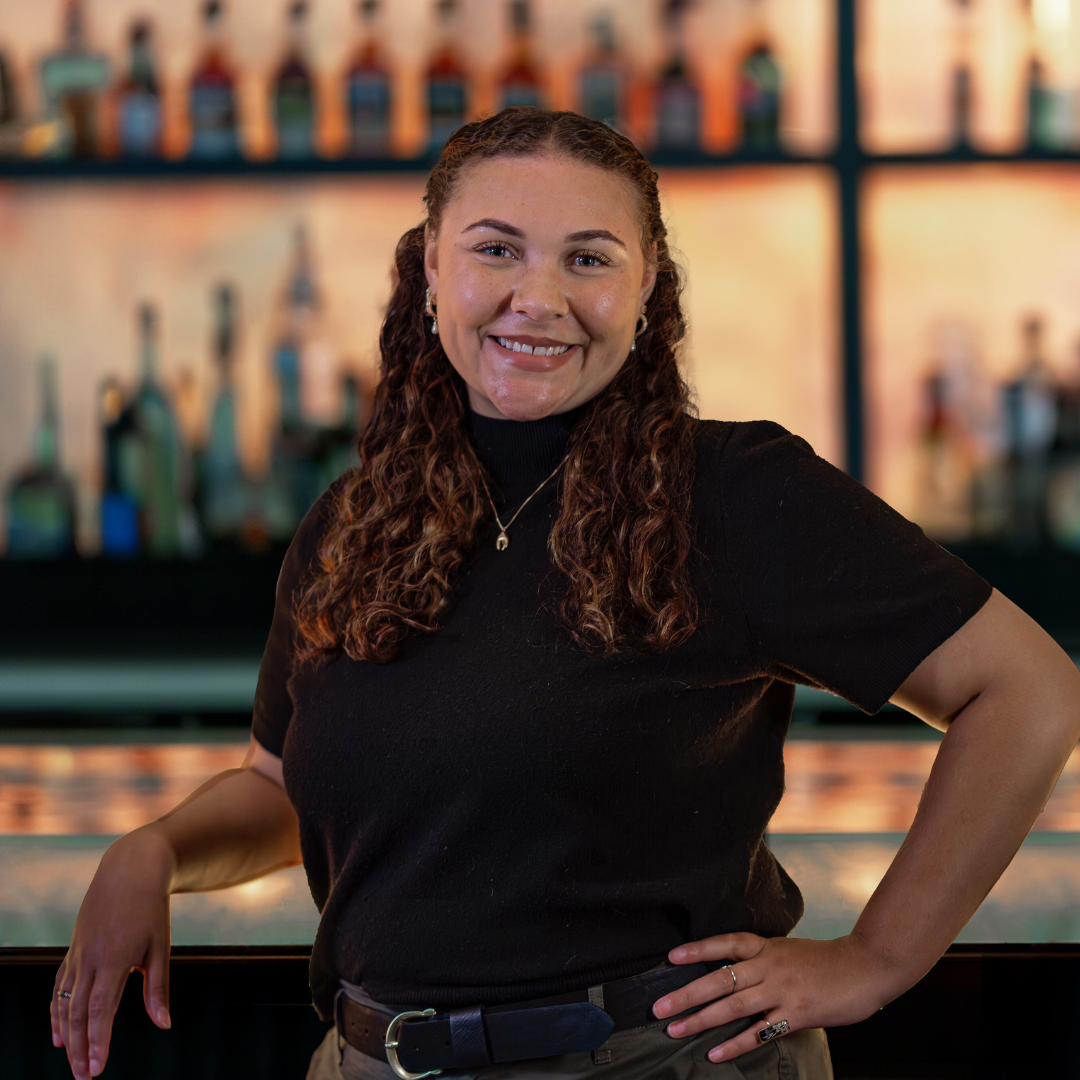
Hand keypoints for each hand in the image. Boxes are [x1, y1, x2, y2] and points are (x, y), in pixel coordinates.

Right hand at [50, 826, 174, 1077]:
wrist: (131, 869)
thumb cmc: (151, 908)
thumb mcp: (160, 946)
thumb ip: (157, 988)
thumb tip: (164, 1024)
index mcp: (115, 958)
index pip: (102, 1010)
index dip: (98, 1041)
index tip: (97, 1070)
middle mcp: (91, 958)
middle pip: (80, 1012)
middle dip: (81, 1047)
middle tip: (84, 1077)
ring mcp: (79, 953)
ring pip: (66, 1002)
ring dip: (67, 1034)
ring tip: (72, 1062)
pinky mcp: (74, 949)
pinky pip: (60, 986)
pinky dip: (57, 1011)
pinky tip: (59, 1032)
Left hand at [651, 933, 899, 1061]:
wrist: (866, 966)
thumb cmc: (828, 961)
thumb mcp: (789, 951)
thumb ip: (764, 961)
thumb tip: (735, 973)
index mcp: (767, 947)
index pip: (726, 943)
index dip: (697, 949)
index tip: (671, 957)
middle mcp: (769, 965)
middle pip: (719, 978)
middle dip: (686, 993)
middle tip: (658, 1006)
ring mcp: (782, 990)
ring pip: (732, 1005)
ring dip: (700, 1019)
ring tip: (675, 1029)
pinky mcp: (796, 1014)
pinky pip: (760, 1032)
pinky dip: (735, 1043)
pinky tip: (715, 1052)